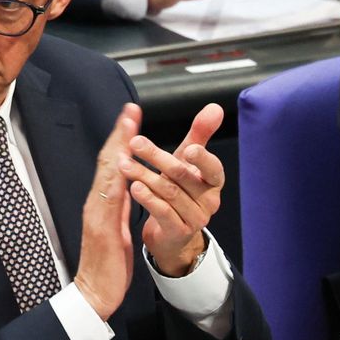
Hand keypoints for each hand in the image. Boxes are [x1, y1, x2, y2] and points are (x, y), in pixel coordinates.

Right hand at [73, 103, 141, 320]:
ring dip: (118, 148)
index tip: (131, 116)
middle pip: (107, 161)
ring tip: (129, 125)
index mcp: (102, 202)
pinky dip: (116, 178)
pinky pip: (109, 199)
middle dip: (119, 134)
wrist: (94, 294)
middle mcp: (96, 203)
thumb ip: (119, 206)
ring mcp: (96, 214)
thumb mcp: (116, 229)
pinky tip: (124, 164)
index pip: (111, 164)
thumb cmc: (107, 264)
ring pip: (107, 174)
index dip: (120, 139)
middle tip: (130, 109)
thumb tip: (128, 185)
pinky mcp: (101, 228)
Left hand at [120, 104, 224, 276]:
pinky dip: (148, 198)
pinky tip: (133, 187)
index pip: (213, 168)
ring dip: (144, 175)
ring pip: (169, 192)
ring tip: (124, 164)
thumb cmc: (180, 190)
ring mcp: (196, 218)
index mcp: (214, 181)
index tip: (188, 149)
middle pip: (182, 176)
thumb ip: (200, 134)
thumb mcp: (187, 161)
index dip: (202, 158)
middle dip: (157, 157)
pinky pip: (163, 213)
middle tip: (134, 142)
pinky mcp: (179, 231)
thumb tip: (215, 107)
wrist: (172, 232)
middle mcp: (210, 200)